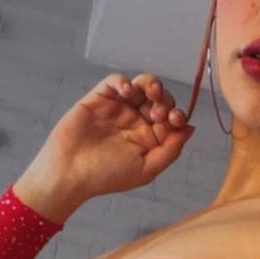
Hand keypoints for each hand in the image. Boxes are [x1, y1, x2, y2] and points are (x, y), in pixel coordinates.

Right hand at [15, 73, 194, 216]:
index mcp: (149, 136)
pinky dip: (124, 81)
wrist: (68, 174)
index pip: (172, 117)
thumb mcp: (146, 169)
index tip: (175, 119)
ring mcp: (118, 107)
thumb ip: (170, 149)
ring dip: (151, 84)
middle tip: (158, 113)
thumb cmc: (105, 177)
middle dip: (165, 100)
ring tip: (150, 92)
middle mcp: (136, 120)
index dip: (177, 114)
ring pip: (142, 85)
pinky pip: (116, 81)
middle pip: (160, 98)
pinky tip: (127, 91)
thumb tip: (190, 128)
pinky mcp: (99, 98)